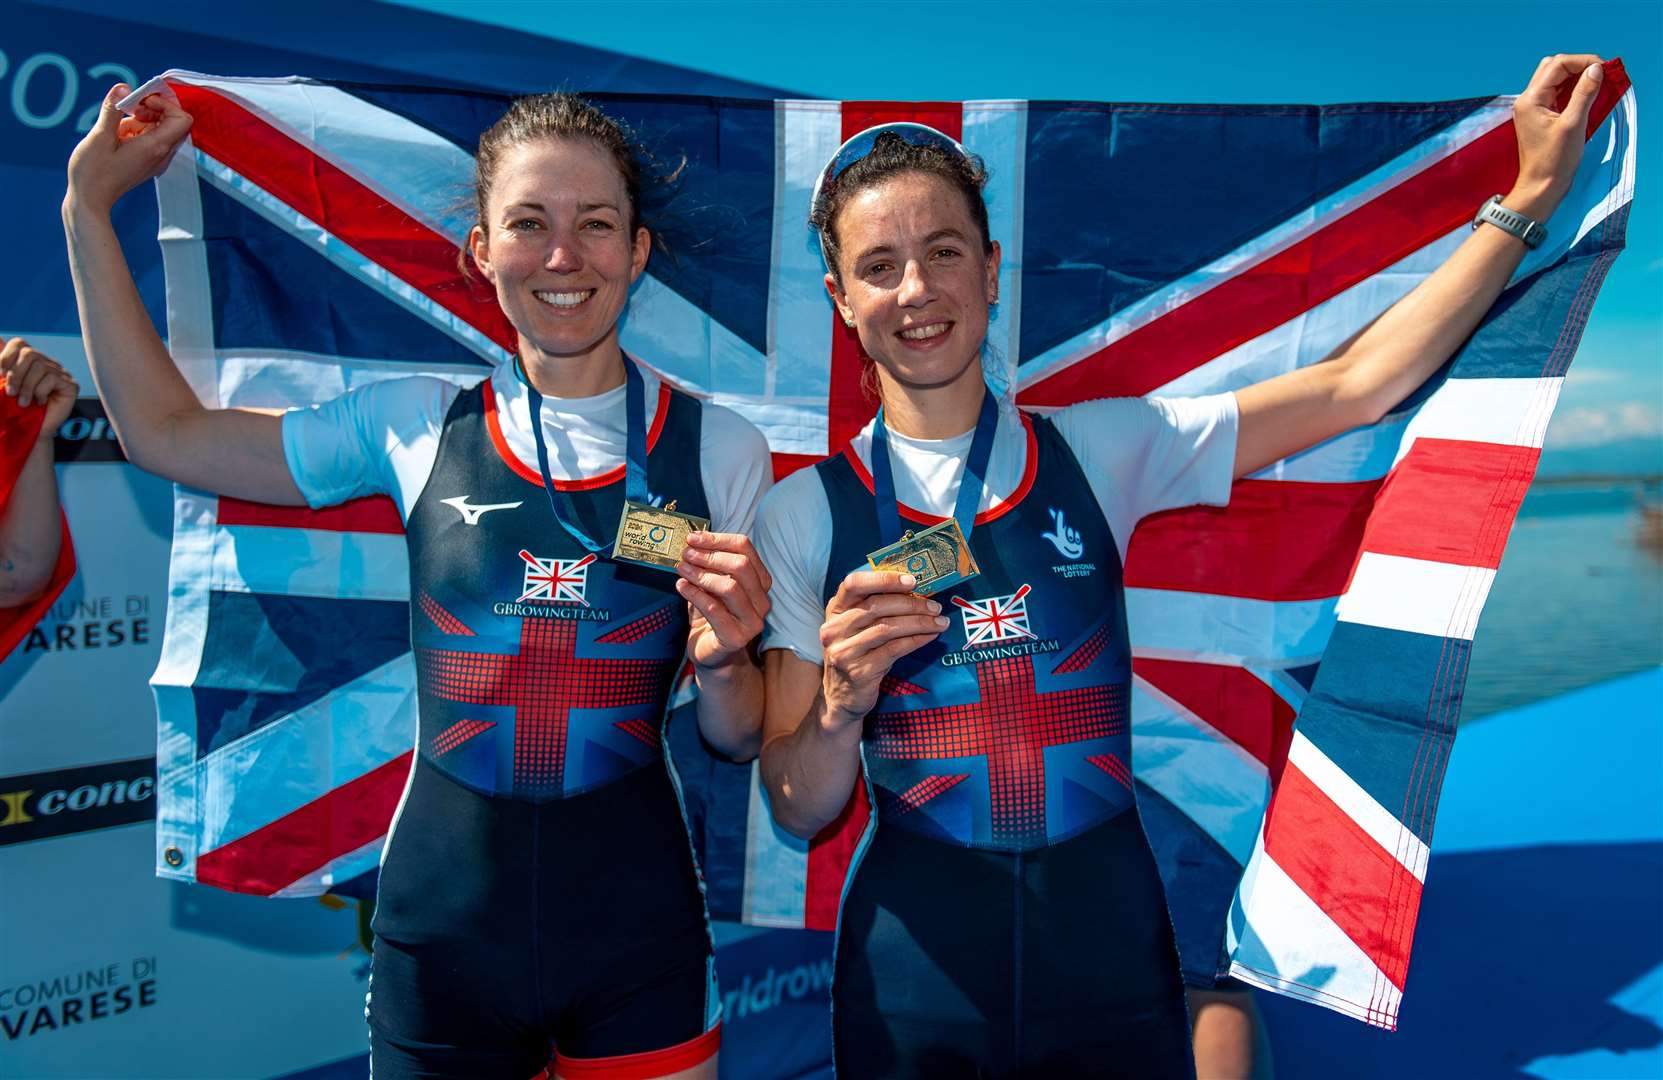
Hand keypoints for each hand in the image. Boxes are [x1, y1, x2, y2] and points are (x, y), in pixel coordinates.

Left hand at [1, 339, 79, 440]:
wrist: (28, 432)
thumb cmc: (12, 410)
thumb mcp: (0, 386)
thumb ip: (1, 365)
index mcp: (28, 361)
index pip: (19, 343)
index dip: (6, 356)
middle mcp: (45, 363)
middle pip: (29, 353)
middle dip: (15, 374)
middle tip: (9, 393)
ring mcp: (59, 373)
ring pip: (39, 365)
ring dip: (26, 387)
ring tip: (22, 402)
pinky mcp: (70, 385)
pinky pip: (51, 378)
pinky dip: (40, 392)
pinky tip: (40, 402)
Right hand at [65, 83, 193, 218]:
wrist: (90, 200)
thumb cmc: (93, 172)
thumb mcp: (99, 136)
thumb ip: (113, 110)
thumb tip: (124, 87)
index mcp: (155, 147)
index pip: (182, 119)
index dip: (165, 104)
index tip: (140, 102)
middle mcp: (161, 154)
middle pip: (172, 121)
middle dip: (152, 109)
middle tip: (127, 110)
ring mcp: (155, 160)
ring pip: (159, 129)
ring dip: (140, 120)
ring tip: (117, 127)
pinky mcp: (147, 162)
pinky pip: (150, 139)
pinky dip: (136, 131)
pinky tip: (117, 136)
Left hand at [677, 530, 772, 668]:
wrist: (712, 653)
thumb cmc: (712, 615)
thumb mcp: (711, 584)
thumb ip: (708, 565)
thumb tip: (693, 541)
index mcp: (760, 581)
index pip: (746, 549)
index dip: (718, 539)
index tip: (693, 538)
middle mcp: (762, 600)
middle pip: (741, 566)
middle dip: (710, 556)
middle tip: (686, 554)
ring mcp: (752, 621)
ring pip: (730, 587)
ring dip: (701, 575)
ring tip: (681, 569)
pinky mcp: (736, 638)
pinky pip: (714, 610)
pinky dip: (694, 595)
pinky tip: (681, 586)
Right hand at [819, 571, 948, 726]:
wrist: (842, 697)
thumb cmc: (858, 654)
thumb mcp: (858, 628)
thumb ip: (876, 608)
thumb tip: (916, 591)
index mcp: (835, 610)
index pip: (853, 583)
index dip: (883, 579)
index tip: (911, 581)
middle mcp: (834, 628)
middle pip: (876, 606)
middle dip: (911, 604)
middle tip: (935, 606)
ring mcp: (844, 651)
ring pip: (887, 628)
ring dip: (919, 623)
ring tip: (939, 622)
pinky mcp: (859, 671)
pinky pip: (894, 649)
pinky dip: (916, 640)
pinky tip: (930, 637)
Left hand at [1509, 55, 1605, 218]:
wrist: (1540, 186)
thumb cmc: (1554, 160)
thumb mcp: (1574, 124)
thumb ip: (1584, 93)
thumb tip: (1596, 69)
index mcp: (1531, 100)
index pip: (1558, 64)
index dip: (1583, 61)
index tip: (1603, 69)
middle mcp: (1527, 100)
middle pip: (1553, 67)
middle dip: (1578, 66)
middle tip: (1600, 74)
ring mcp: (1532, 108)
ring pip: (1554, 79)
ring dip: (1576, 77)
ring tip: (1596, 85)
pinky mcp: (1539, 116)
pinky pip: (1556, 93)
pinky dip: (1571, 89)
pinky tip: (1585, 96)